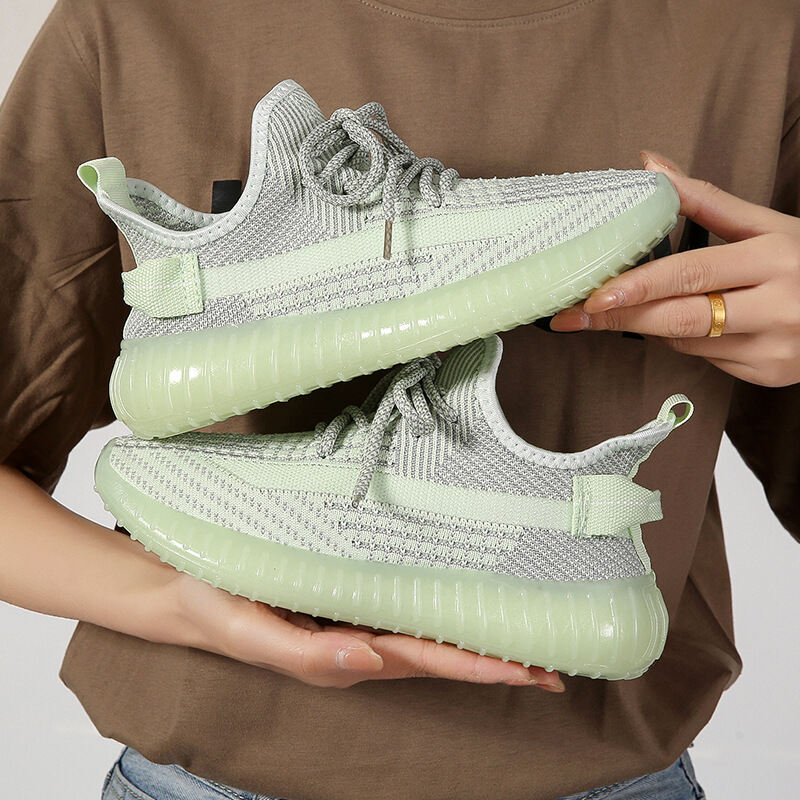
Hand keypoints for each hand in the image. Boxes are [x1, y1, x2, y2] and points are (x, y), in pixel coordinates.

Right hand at [165, 553, 565, 690]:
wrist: (187, 588)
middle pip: (442, 652)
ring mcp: (359, 615)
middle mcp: (363, 639)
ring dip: (475, 635)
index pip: (429, 661)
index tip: (535, 670)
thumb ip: (311, 655)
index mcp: (349, 654)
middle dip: (496, 659)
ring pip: (428, 629)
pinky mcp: (348, 589)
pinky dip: (440, 604)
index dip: (482, 667)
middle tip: (554, 660)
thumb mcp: (258, 636)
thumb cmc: (221, 611)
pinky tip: (461, 598)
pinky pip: (404, 600)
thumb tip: (370, 660)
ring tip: (526, 635)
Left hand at [550, 152, 799, 386]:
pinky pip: (704, 359)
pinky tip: (673, 324)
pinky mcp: (768, 374)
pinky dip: (680, 341)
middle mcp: (777, 306)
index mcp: (774, 258)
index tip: (592, 295)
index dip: (637, 286)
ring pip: (687, 341)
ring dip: (648, 327)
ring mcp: (774, 347)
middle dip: (620, 319)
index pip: (690, 274)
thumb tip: (648, 165)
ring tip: (623, 310)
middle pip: (680, 318)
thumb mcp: (765, 223)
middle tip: (573, 318)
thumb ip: (704, 199)